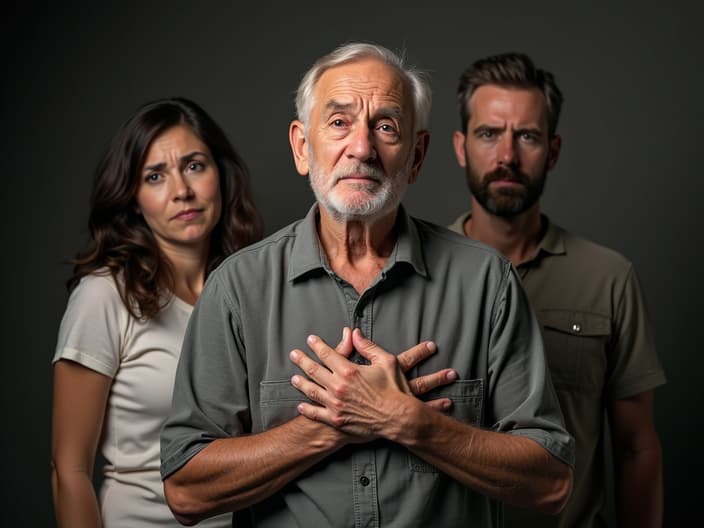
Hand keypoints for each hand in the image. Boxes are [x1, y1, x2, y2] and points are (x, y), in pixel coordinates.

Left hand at [289, 328, 454, 438]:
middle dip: (302, 360)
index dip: (317, 345)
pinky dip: (307, 409)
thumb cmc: (395, 389)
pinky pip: (316, 413)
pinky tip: (300, 405)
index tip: (310, 339)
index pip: (327, 354)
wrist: (400, 419)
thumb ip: (367, 346)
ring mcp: (336, 405)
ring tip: (293, 378)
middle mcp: (338, 387)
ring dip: (301, 383)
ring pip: (311, 391)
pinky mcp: (337, 420)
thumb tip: (354, 333)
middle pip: (314, 370)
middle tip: (293, 354)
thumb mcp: (386, 361)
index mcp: (349, 371)